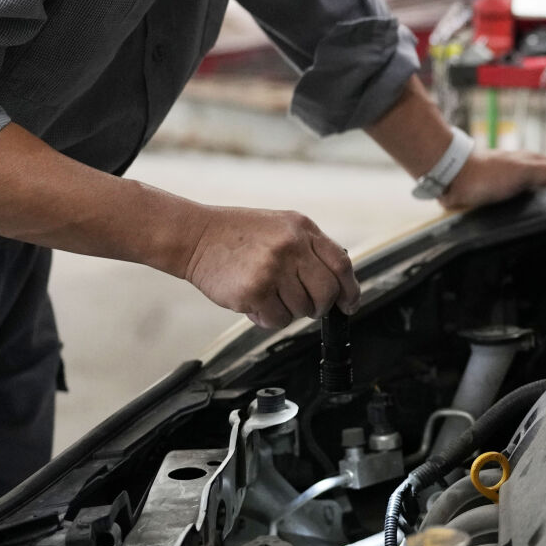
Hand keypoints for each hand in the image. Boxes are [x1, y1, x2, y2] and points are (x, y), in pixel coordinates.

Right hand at [182, 206, 359, 327]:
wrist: (195, 236)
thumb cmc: (236, 234)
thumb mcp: (281, 227)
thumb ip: (309, 248)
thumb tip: (337, 282)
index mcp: (302, 228)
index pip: (341, 264)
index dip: (350, 289)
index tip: (349, 303)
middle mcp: (291, 246)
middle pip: (327, 292)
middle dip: (320, 307)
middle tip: (309, 308)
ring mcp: (274, 268)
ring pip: (302, 309)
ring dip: (289, 311)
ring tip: (269, 296)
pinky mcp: (255, 290)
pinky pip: (278, 319)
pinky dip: (269, 318)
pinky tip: (256, 303)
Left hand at [439, 148, 545, 211]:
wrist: (453, 178)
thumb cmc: (485, 173)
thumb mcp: (524, 172)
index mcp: (536, 161)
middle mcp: (528, 169)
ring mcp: (515, 181)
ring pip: (542, 186)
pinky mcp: (503, 193)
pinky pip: (527, 198)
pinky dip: (538, 202)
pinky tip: (538, 210)